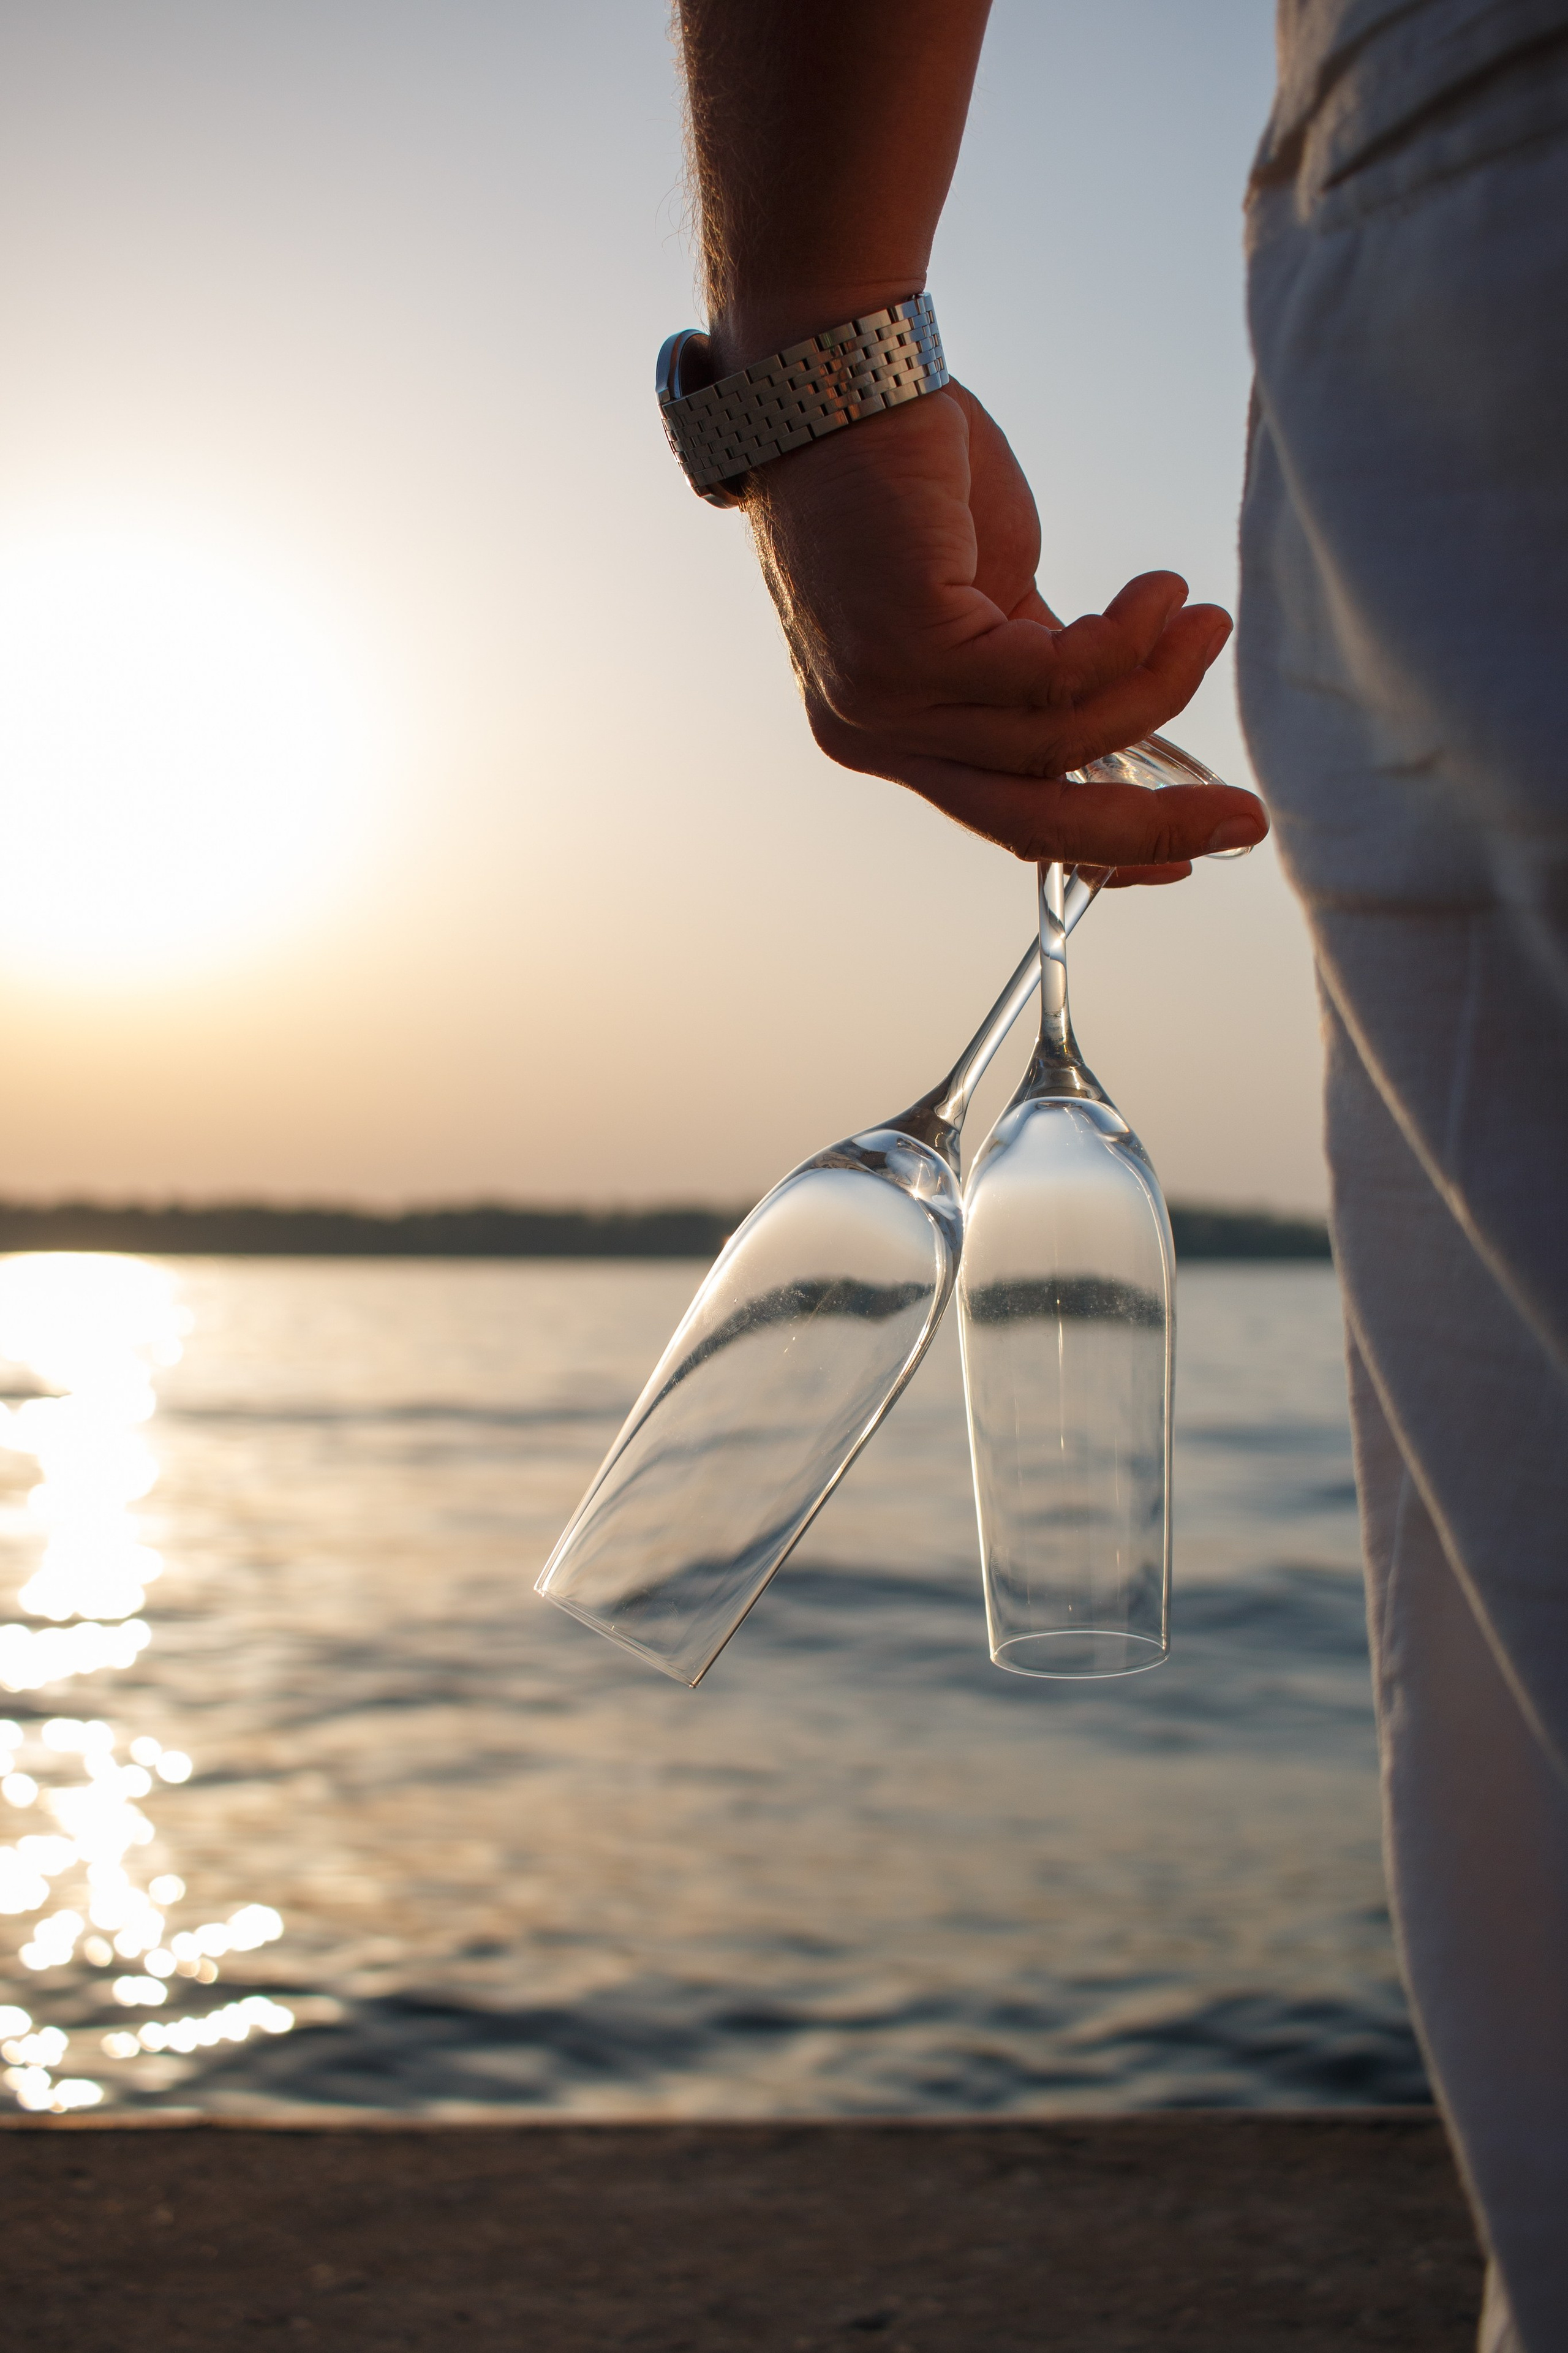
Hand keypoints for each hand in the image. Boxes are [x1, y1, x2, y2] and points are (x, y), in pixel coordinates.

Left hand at [743, 380, 1267, 881]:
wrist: (832, 377)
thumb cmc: (912, 478)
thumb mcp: (987, 600)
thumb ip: (1039, 668)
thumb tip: (1127, 710)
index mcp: (891, 737)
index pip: (1005, 824)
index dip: (1103, 852)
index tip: (1188, 853)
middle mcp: (874, 737)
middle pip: (1030, 821)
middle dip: (1149, 827)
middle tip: (1246, 817)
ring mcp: (883, 699)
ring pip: (1056, 741)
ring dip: (1154, 686)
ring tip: (1201, 621)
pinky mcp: (906, 646)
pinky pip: (1053, 674)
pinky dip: (1125, 639)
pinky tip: (1160, 592)